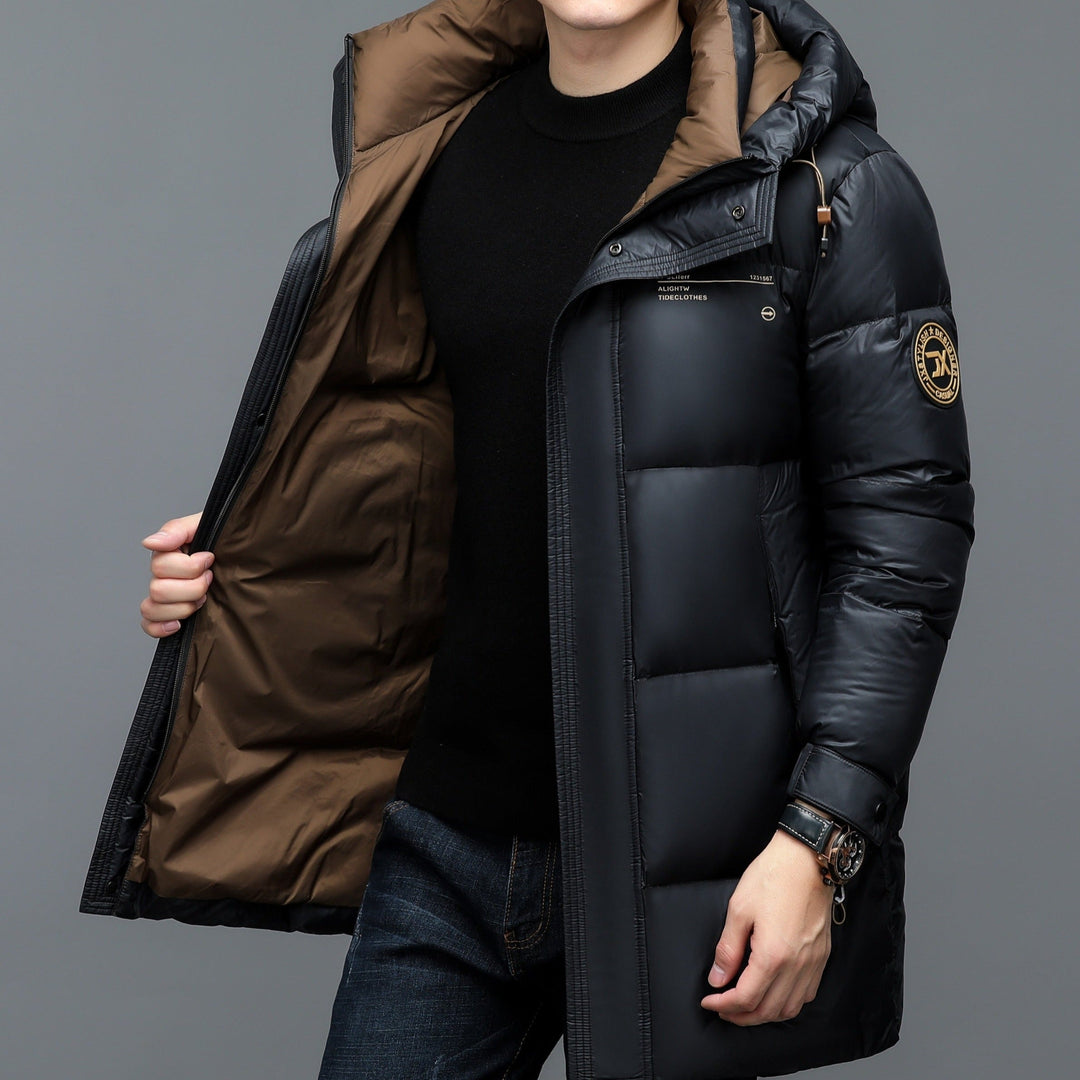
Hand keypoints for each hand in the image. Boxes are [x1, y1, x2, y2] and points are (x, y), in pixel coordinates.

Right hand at [138, 512, 211, 637]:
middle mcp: (161, 575)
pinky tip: (179, 624)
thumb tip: (150, 543)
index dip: (191, 567)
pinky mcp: (168, 614)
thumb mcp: (204, 525)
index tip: (210, 558)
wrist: (243, 558)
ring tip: (203, 599)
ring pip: (152, 609)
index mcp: (167, 553)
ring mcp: (163, 596)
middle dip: (193, 587)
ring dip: (183, 607)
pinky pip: (148, 625)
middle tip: (210, 579)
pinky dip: (161, 627)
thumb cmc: (223, 541)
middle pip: (158, 590)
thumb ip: (176, 530)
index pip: (161, 566)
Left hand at [700, 826, 833, 1024]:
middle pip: (767, 1011)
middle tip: (722, 1009)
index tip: (709, 1001)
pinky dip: (788, 1004)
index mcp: (773, 955)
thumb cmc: (773, 877)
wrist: (807, 859)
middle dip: (741, 1016)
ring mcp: (812, 963)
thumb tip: (717, 978)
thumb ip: (728, 948)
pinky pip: (806, 995)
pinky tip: (774, 994)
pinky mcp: (821, 956)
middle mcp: (797, 966)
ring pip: (789, 1009)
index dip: (723, 1005)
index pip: (746, 998)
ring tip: (745, 1006)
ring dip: (765, 1015)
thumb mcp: (739, 909)